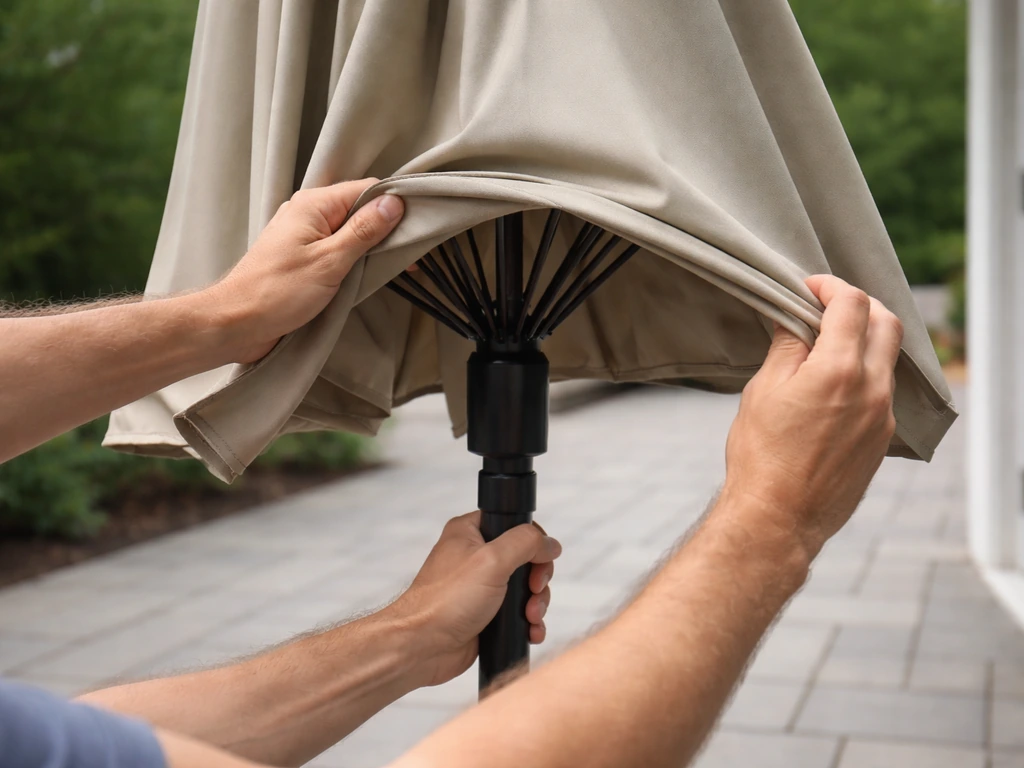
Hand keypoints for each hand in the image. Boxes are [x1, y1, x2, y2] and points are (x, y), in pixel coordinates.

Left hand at [204, 179, 403, 363]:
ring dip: (373, 246)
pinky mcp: (303, 259)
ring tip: (398, 266)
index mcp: (313, 205)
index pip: (367, 189)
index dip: (395, 205)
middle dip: (388, 228)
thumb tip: (394, 204)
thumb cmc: (278, 292)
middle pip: (360, 209)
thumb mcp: (330, 261)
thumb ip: (363, 231)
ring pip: (350, 231)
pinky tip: (370, 273)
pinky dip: (356, 258)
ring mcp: (304, 236)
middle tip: (415, 254)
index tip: (420, 227)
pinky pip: (337, 249)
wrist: (235, 324)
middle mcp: (308, 213)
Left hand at [388, 512, 561, 687]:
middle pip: (527, 559)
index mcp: (471, 532)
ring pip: (526, 588)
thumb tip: (550, 544)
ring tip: (530, 618)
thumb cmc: (446, 601)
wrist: (422, 647)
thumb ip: (526, 543)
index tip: (537, 564)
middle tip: (534, 593)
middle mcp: (476, 556)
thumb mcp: (492, 560)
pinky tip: (530, 632)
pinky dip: (529, 622)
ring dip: (536, 604)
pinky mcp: (486, 614)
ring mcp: (481, 586)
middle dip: (538, 581)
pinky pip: (518, 613)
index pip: (516, 525)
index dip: (534, 544)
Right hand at [721, 275, 902, 558]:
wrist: (779, 516)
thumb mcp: (763, 390)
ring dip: (863, 339)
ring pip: (887, 357)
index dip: (829, 286)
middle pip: (886, 322)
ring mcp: (882, 415)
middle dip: (858, 305)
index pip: (851, 303)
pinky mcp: (881, 438)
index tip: (808, 288)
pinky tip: (833, 383)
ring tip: (826, 344)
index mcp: (839, 369)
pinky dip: (864, 372)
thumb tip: (793, 317)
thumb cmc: (762, 455)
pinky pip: (883, 389)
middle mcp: (872, 388)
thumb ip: (787, 347)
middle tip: (826, 306)